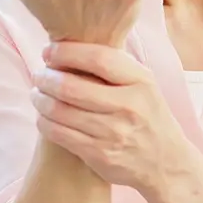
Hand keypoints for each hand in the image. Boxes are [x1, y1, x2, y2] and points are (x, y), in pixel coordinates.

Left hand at [29, 42, 196, 194]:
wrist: (166, 162)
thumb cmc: (147, 115)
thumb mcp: (144, 84)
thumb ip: (115, 65)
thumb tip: (74, 40)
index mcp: (140, 81)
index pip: (98, 59)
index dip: (67, 52)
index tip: (49, 51)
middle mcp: (129, 106)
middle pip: (72, 87)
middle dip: (46, 78)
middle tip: (38, 75)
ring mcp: (114, 133)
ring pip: (60, 112)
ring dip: (40, 100)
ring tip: (36, 94)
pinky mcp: (100, 155)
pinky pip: (60, 135)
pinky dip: (44, 122)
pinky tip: (43, 116)